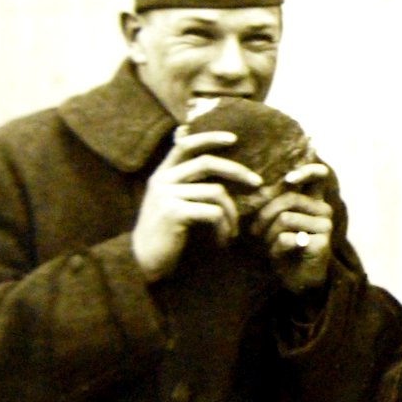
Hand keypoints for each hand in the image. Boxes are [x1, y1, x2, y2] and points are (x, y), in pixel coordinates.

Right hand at [133, 130, 262, 282]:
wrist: (143, 263)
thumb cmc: (164, 233)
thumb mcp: (170, 201)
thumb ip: (184, 180)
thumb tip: (194, 148)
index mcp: (162, 173)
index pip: (185, 144)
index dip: (210, 138)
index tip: (234, 139)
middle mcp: (162, 180)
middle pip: (207, 163)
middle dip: (237, 171)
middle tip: (257, 182)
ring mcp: (166, 195)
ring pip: (216, 191)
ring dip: (232, 213)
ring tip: (233, 231)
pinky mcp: (173, 212)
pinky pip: (213, 212)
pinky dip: (224, 228)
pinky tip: (223, 240)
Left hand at [250, 163, 332, 293]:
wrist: (299, 281)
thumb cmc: (286, 248)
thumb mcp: (279, 222)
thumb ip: (277, 204)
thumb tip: (261, 187)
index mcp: (315, 201)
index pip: (319, 176)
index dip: (305, 171)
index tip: (288, 180)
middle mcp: (325, 210)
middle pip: (289, 199)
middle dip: (265, 215)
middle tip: (255, 231)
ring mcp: (325, 226)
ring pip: (285, 218)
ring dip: (268, 234)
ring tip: (268, 244)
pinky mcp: (321, 243)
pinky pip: (287, 238)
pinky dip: (275, 248)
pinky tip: (278, 255)